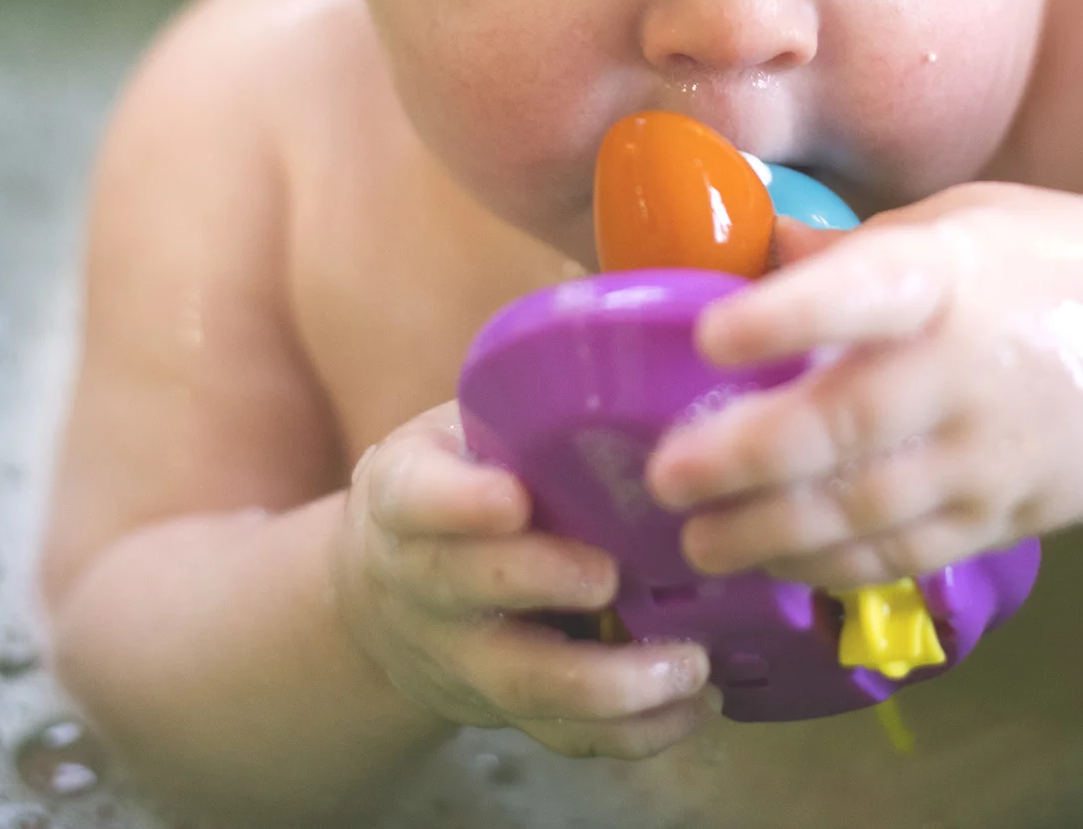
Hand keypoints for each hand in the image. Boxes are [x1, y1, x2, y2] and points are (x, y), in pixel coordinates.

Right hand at [333, 402, 718, 758]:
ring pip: (526, 684)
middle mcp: (426, 581)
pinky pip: (567, 737)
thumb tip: (652, 346)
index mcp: (409, 496)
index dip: (459, 503)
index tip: (512, 500)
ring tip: (689, 665)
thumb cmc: (459, 484)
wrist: (387, 595)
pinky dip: (635, 733)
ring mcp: (464, 656)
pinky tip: (695, 706)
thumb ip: (522, 412)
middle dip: (542, 584)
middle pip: (470, 591)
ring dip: (610, 684)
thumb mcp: (458, 434)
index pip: (417, 496)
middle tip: (613, 576)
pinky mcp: (507, 710)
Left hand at [643, 183, 1082, 588]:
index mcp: (954, 278)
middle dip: (748, 457)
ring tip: (697, 541)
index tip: (709, 337)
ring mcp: (991, 454)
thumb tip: (744, 240)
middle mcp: (969, 370)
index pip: (867, 291)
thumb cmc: (1053, 263)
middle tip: (667, 475)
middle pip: (849, 422)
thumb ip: (852, 249)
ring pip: (869, 506)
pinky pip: (909, 552)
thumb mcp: (961, 221)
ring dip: (772, 531)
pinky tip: (777, 564)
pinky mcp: (1007, 516)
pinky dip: (837, 566)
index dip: (787, 316)